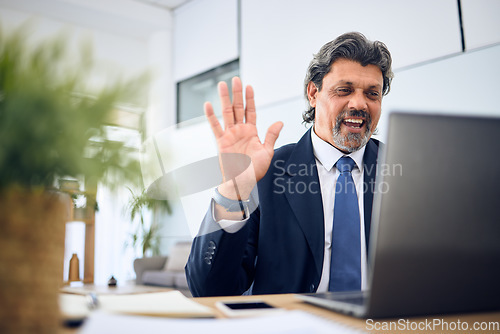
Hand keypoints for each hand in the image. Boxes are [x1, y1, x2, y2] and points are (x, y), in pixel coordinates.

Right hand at [205, 77, 282, 200]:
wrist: (242, 182)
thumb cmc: (255, 170)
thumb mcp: (267, 152)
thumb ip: (271, 136)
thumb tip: (279, 122)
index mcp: (251, 132)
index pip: (251, 111)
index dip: (250, 99)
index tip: (249, 86)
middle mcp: (240, 131)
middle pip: (238, 108)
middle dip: (237, 94)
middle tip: (236, 79)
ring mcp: (229, 135)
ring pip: (226, 113)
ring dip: (224, 99)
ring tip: (222, 85)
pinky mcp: (221, 142)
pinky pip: (215, 127)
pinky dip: (211, 116)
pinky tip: (208, 104)